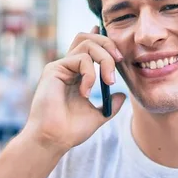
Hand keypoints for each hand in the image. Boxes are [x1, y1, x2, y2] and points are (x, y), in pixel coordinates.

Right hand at [20, 26, 125, 154]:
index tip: (115, 44)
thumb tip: (123, 95)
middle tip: (120, 60)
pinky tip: (85, 93)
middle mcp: (68, 67)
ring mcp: (60, 66)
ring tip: (109, 81)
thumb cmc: (71, 130)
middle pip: (88, 38)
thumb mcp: (98, 115)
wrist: (55, 140)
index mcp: (77, 74)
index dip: (101, 38)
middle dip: (108, 44)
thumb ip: (110, 104)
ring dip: (105, 59)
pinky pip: (80, 59)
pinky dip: (90, 74)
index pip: (88, 48)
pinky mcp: (54, 69)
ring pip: (87, 44)